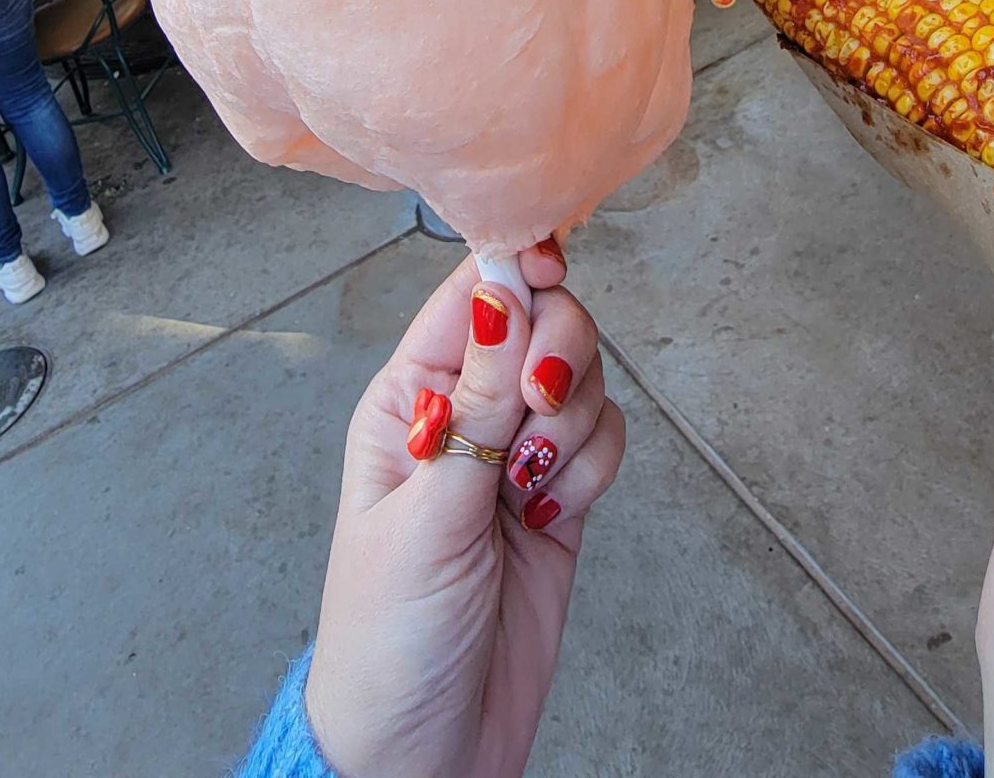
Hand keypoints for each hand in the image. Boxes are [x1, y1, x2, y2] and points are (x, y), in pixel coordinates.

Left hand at [307, 249, 625, 777]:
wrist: (423, 749)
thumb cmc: (388, 638)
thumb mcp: (426, 515)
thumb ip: (473, 404)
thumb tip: (499, 293)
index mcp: (404, 400)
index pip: (468, 297)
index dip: (514, 269)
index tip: (551, 264)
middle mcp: (462, 415)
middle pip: (542, 324)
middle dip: (558, 359)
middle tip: (538, 416)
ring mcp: (515, 457)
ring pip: (583, 380)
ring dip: (574, 426)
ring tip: (530, 493)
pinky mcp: (561, 499)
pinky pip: (604, 441)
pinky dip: (593, 470)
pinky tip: (552, 518)